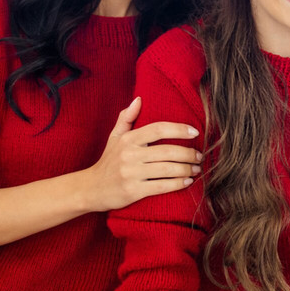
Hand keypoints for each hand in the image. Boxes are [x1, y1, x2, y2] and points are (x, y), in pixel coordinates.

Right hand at [84, 97, 202, 211]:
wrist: (90, 189)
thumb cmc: (108, 161)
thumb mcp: (114, 137)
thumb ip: (127, 117)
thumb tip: (139, 99)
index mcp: (128, 139)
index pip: (159, 129)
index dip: (179, 129)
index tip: (195, 132)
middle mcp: (129, 155)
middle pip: (168, 151)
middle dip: (188, 153)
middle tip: (200, 156)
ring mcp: (131, 173)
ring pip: (167, 169)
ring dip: (187, 169)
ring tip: (197, 169)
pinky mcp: (132, 191)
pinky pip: (161, 186)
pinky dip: (178, 184)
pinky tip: (187, 182)